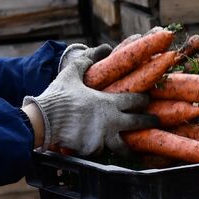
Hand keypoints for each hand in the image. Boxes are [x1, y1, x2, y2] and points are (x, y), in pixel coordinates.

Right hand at [26, 44, 154, 154]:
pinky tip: (104, 150)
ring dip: (129, 147)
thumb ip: (88, 60)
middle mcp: (111, 121)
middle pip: (137, 123)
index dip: (143, 100)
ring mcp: (103, 137)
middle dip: (148, 122)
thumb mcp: (72, 73)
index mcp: (108, 102)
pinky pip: (101, 151)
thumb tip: (103, 47)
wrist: (44, 120)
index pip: (134, 100)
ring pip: (122, 145)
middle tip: (155, 121)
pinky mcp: (93, 150)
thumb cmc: (59, 95)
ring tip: (134, 150)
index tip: (148, 100)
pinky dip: (102, 150)